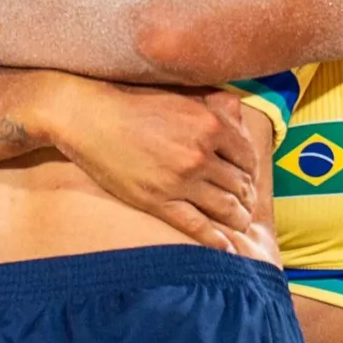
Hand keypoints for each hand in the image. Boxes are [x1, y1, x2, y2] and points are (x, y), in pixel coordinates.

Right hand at [32, 74, 266, 253]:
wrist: (90, 116)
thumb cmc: (134, 102)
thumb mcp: (180, 96)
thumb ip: (213, 104)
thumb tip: (239, 110)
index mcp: (210, 125)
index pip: (247, 158)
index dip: (252, 173)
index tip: (249, 182)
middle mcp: (200, 154)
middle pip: (238, 185)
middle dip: (246, 198)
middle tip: (247, 206)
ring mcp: (180, 180)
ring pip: (224, 207)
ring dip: (237, 219)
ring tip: (239, 224)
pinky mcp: (158, 200)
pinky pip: (196, 226)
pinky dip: (214, 239)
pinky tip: (224, 246)